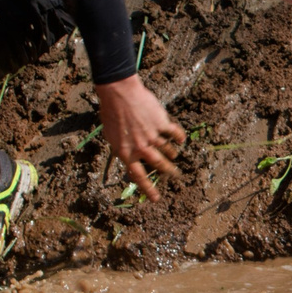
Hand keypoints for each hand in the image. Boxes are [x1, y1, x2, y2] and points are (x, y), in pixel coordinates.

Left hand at [96, 73, 185, 197]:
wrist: (119, 93)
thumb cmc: (110, 112)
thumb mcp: (111, 136)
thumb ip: (123, 148)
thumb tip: (129, 156)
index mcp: (126, 153)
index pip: (138, 176)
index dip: (148, 189)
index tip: (157, 199)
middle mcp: (140, 147)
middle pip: (158, 164)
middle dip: (169, 171)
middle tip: (175, 174)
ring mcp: (152, 135)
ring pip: (167, 149)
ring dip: (172, 153)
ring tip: (174, 155)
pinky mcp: (161, 123)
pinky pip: (174, 133)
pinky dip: (179, 137)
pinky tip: (181, 139)